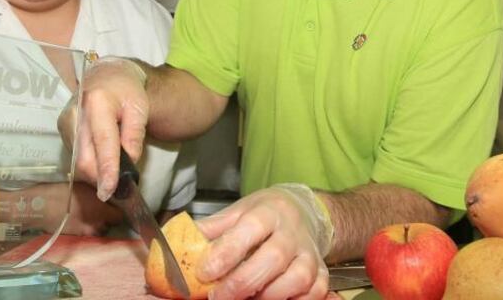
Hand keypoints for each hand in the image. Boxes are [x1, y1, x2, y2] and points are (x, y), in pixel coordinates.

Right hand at [62, 57, 149, 200]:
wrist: (106, 76)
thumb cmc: (126, 91)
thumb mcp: (139, 109)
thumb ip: (135, 135)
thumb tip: (129, 163)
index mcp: (97, 102)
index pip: (103, 142)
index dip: (107, 169)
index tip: (109, 190)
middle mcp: (75, 113)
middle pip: (84, 159)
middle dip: (101, 178)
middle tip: (119, 186)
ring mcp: (65, 122)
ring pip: (78, 162)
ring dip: (96, 173)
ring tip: (113, 168)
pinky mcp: (62, 130)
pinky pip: (75, 157)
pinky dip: (90, 164)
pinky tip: (102, 159)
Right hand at [62, 182, 124, 235]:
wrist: (42, 206)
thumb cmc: (63, 192)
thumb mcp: (85, 186)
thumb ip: (100, 193)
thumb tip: (109, 194)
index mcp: (102, 211)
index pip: (120, 216)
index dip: (118, 210)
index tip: (115, 205)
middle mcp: (98, 225)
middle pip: (110, 224)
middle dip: (107, 217)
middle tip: (100, 208)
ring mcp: (87, 233)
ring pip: (99, 230)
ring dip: (97, 224)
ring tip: (88, 214)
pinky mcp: (77, 237)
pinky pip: (88, 234)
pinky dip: (87, 228)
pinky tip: (79, 219)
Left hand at [196, 185, 332, 299]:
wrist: (304, 211)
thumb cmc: (266, 214)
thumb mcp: (238, 212)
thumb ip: (212, 229)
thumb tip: (181, 246)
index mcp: (269, 211)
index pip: (250, 228)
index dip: (228, 251)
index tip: (206, 271)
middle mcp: (292, 231)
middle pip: (274, 257)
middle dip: (243, 281)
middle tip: (218, 296)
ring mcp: (309, 253)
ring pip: (298, 278)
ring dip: (269, 295)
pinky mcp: (321, 272)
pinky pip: (314, 292)